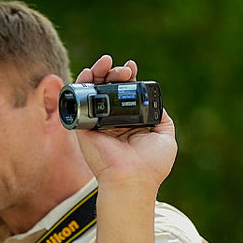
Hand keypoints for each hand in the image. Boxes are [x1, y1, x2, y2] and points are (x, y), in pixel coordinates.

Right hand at [73, 55, 177, 194]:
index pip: (126, 94)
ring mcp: (97, 123)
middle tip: (123, 70)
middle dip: (114, 73)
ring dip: (98, 72)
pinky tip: (88, 73)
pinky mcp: (83, 127)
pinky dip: (79, 85)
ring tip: (106, 64)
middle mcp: (112, 122)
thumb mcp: (165, 137)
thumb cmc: (151, 164)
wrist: (132, 178)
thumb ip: (161, 118)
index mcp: (130, 123)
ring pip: (93, 91)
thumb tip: (155, 102)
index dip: (128, 79)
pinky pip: (77, 102)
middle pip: (109, 88)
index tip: (133, 68)